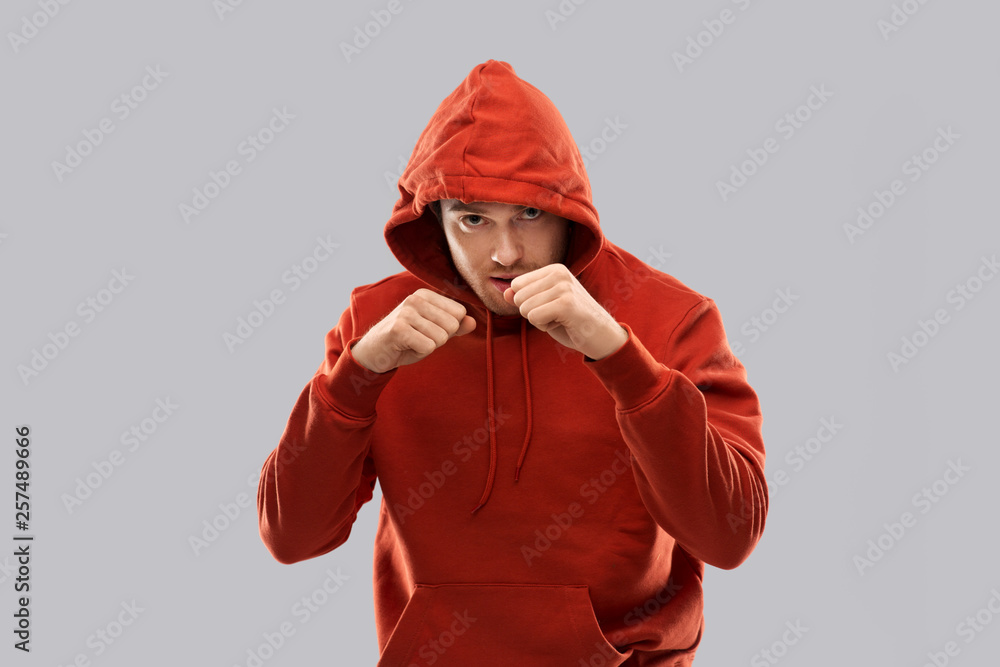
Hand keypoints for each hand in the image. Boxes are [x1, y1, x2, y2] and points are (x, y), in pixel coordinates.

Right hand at [351, 289, 475, 372]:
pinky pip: (428, 347)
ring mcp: (406, 312)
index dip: (449, 329)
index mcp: (425, 295)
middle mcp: (415, 299)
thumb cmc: (405, 340)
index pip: (459, 313)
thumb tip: (473, 322)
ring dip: (428, 346)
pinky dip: (420, 353)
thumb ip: (454, 326)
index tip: (428, 330)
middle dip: (439, 339)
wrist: (373, 352)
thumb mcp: (433, 331)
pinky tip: (405, 347)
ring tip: (411, 342)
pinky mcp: (398, 329)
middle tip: (419, 338)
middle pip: (452, 325)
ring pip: (441, 337)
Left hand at [504, 264, 626, 359]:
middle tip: (556, 316)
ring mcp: (563, 287)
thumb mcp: (544, 306)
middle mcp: (559, 273)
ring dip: (539, 321)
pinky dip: (544, 327)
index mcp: (554, 269)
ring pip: (525, 308)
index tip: (550, 307)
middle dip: (532, 313)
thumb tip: (505, 292)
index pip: (516, 285)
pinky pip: (533, 317)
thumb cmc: (571, 322)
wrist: (602, 336)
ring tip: (561, 319)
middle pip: (518, 297)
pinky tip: (563, 324)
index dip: (528, 303)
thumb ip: (525, 297)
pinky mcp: (566, 303)